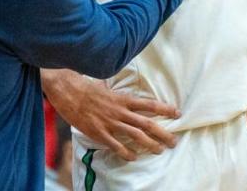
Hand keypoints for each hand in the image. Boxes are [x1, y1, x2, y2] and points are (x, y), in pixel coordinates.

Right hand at [42, 69, 178, 160]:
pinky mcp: (99, 132)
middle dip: (162, 133)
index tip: (177, 113)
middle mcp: (120, 111)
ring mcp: (110, 122)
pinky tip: (133, 157)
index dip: (165, 109)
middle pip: (147, 123)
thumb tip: (127, 98)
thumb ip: (119, 96)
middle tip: (173, 141)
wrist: (69, 91)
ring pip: (135, 135)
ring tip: (159, 150)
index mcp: (123, 98)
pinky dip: (126, 152)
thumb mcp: (108, 89)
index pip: (149, 104)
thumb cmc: (87, 88)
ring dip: (150, 144)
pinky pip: (116, 145)